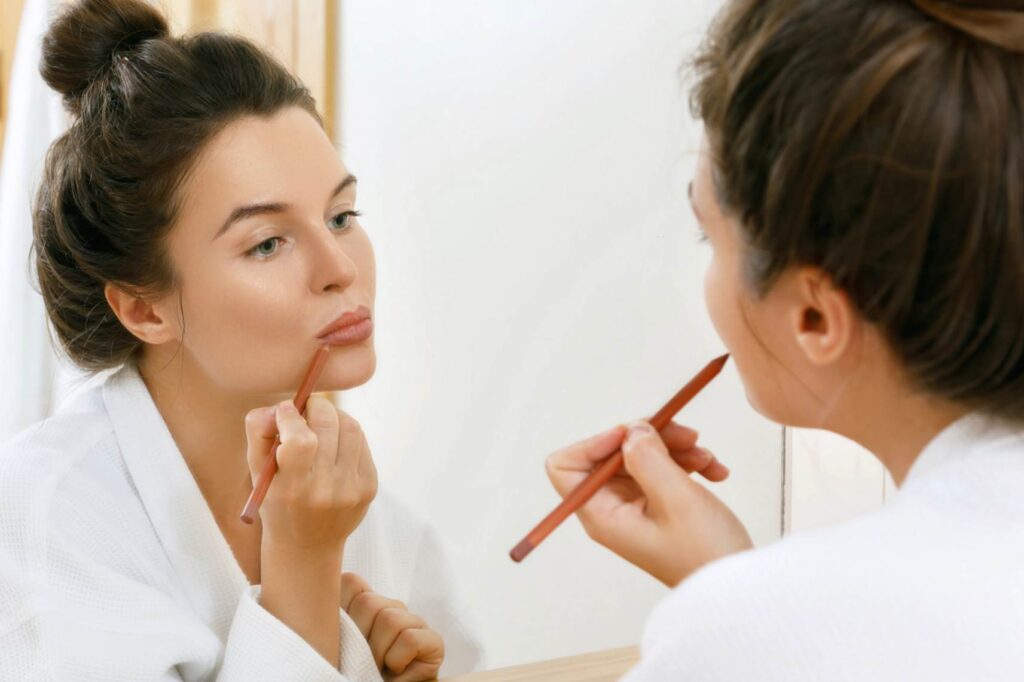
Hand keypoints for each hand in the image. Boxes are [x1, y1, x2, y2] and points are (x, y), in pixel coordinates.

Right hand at [244, 395, 377, 552]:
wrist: (307, 545)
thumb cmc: (276, 499)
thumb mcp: (257, 471)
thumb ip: (259, 432)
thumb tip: (279, 406)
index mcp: (292, 490)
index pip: (300, 440)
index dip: (291, 416)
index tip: (285, 410)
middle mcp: (325, 491)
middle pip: (328, 425)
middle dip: (315, 405)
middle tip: (306, 407)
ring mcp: (351, 490)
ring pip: (351, 427)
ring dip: (334, 415)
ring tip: (320, 421)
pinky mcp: (370, 487)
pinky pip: (362, 442)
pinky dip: (346, 432)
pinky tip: (334, 441)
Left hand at [340, 573, 444, 681]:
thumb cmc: (361, 672)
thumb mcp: (342, 646)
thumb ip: (339, 621)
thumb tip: (323, 598)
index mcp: (368, 605)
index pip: (352, 582)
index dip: (342, 607)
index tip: (341, 637)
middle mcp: (392, 607)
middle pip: (368, 602)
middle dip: (359, 637)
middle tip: (361, 659)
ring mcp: (415, 621)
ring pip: (390, 619)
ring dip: (378, 653)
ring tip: (378, 668)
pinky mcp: (433, 640)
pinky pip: (409, 639)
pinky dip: (396, 660)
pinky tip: (396, 670)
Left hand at [546, 420, 752, 585]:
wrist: (736, 587)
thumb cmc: (704, 552)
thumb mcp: (675, 497)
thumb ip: (647, 457)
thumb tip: (631, 430)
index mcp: (602, 514)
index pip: (565, 467)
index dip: (593, 443)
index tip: (632, 434)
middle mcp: (612, 510)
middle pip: (611, 454)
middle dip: (648, 438)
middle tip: (688, 436)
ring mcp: (635, 508)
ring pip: (641, 456)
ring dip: (675, 449)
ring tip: (707, 459)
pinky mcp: (658, 505)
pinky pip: (663, 469)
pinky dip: (687, 463)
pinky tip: (715, 471)